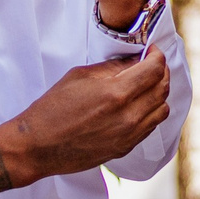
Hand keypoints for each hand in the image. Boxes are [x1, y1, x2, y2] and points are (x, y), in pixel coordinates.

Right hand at [0, 50, 171, 198]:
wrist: (37, 146)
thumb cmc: (52, 108)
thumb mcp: (80, 76)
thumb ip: (112, 68)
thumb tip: (135, 60)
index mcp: (116, 93)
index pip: (154, 70)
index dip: (156, 55)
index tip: (151, 50)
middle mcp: (128, 116)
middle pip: (162, 89)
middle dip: (161, 71)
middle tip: (151, 64)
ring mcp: (129, 135)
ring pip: (162, 109)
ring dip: (158, 93)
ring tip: (145, 85)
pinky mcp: (125, 148)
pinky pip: (151, 126)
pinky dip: (151, 112)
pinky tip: (138, 104)